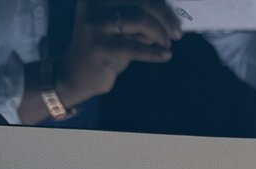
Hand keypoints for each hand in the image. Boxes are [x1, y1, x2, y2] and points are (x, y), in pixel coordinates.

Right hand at [57, 0, 182, 104]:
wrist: (79, 74)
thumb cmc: (106, 47)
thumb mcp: (124, 27)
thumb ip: (141, 17)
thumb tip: (170, 15)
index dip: (160, 4)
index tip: (174, 17)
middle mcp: (93, 3)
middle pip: (141, 2)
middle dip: (164, 17)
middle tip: (176, 33)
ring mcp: (94, 24)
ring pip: (139, 20)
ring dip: (159, 33)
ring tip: (167, 45)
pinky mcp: (98, 47)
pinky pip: (134, 47)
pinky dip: (153, 52)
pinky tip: (166, 55)